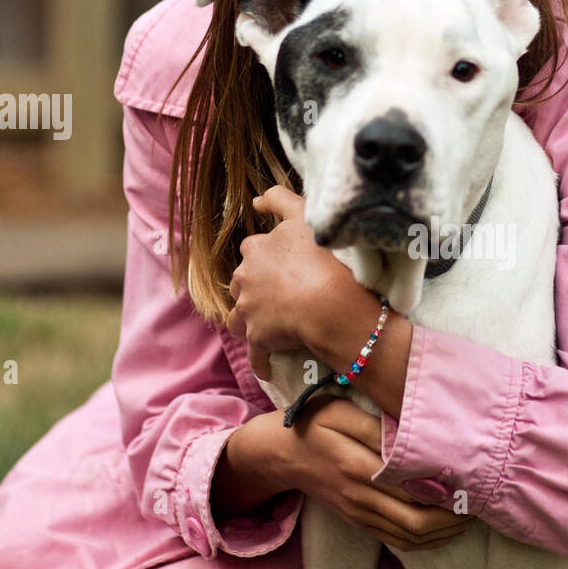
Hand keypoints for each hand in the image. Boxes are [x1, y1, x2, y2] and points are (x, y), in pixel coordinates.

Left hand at [225, 185, 359, 378]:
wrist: (327, 302)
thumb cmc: (321, 256)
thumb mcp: (303, 214)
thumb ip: (280, 199)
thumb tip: (257, 200)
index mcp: (256, 249)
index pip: (253, 250)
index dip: (268, 257)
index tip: (284, 264)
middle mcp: (245, 278)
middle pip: (243, 283)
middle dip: (255, 288)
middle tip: (281, 295)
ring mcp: (249, 310)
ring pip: (240, 317)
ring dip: (250, 321)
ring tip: (268, 326)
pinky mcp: (258, 338)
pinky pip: (256, 355)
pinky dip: (261, 362)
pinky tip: (268, 369)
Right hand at [283, 397, 470, 550]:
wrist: (279, 455)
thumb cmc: (313, 425)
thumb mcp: (341, 413)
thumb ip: (378, 429)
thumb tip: (418, 442)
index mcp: (358, 468)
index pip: (412, 491)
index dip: (447, 493)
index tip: (472, 481)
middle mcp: (361, 498)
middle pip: (417, 524)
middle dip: (454, 519)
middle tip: (479, 501)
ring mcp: (359, 515)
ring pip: (410, 538)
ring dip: (444, 532)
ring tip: (468, 515)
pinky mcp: (359, 522)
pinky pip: (398, 541)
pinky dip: (426, 540)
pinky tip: (445, 527)